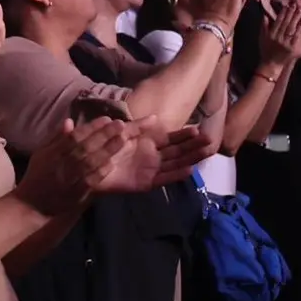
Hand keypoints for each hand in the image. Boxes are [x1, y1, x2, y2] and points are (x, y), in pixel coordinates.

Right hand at [13, 117, 129, 215]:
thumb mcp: (42, 153)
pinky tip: (112, 163)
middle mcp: (64, 163)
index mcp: (55, 152)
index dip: (92, 127)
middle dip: (104, 134)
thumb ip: (56, 137)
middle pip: (87, 146)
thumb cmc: (38, 175)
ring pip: (92, 162)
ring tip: (122, 140)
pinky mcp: (77, 193)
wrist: (33, 204)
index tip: (106, 119)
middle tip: (120, 125)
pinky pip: (92, 180)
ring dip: (108, 151)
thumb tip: (69, 120)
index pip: (76, 136)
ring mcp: (71, 178)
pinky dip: (101, 171)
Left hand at [95, 120, 216, 192]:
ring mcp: (150, 169)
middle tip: (210, 139)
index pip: (171, 138)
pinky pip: (163, 178)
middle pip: (178, 150)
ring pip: (175, 163)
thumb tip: (158, 117)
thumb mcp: (122, 132)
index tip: (199, 129)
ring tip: (206, 152)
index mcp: (148, 143)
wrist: (90, 165)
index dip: (185, 134)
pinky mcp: (145, 183)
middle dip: (193, 146)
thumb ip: (138, 126)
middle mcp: (153, 156)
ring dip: (191, 158)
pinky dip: (176, 175)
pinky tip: (189, 170)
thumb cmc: (105, 146)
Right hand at [262, 2, 300, 66]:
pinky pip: (295, 37)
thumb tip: (265, 16)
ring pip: (291, 29)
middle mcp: (278, 38)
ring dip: (296, 19)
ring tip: (299, 12)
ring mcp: (285, 43)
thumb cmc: (265, 50)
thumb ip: (263, 27)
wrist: (271, 64)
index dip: (282, 13)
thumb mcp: (261, 38)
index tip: (286, 6)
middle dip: (290, 14)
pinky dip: (298, 30)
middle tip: (295, 6)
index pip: (278, 22)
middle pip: (285, 24)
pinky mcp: (291, 48)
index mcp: (271, 35)